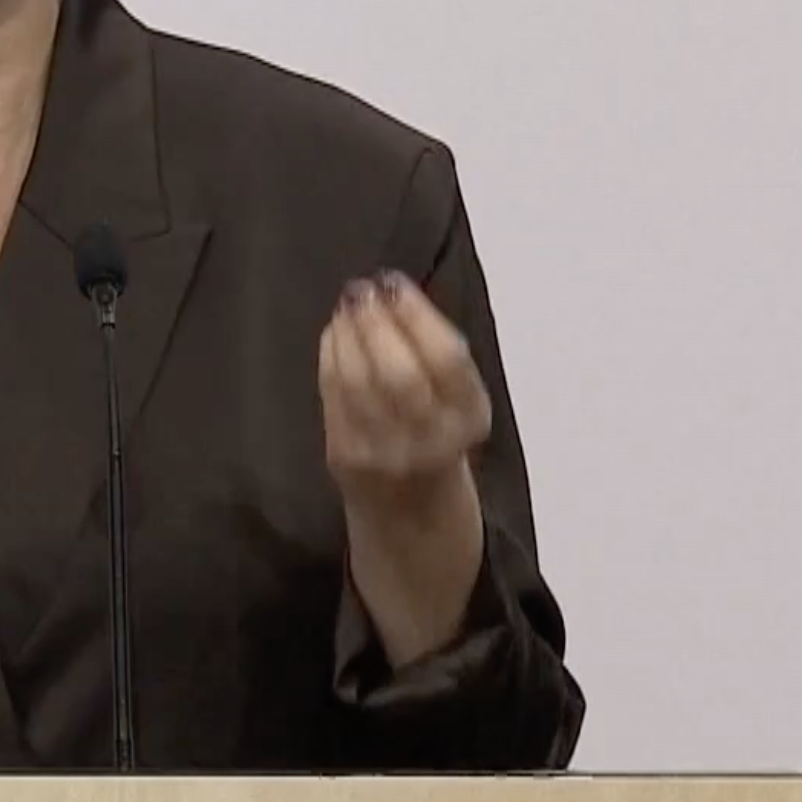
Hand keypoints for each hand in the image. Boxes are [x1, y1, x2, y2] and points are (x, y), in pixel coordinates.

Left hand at [318, 270, 491, 520]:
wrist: (412, 519)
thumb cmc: (438, 441)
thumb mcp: (459, 403)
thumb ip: (436, 357)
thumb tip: (394, 293)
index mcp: (470, 419)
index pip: (447, 359)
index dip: (417, 314)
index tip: (395, 282)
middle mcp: (431, 439)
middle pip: (399, 371)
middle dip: (376, 322)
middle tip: (363, 290)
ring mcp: (384, 451)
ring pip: (359, 381)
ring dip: (348, 332)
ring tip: (347, 305)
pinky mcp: (344, 456)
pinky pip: (332, 394)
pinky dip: (331, 354)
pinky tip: (335, 332)